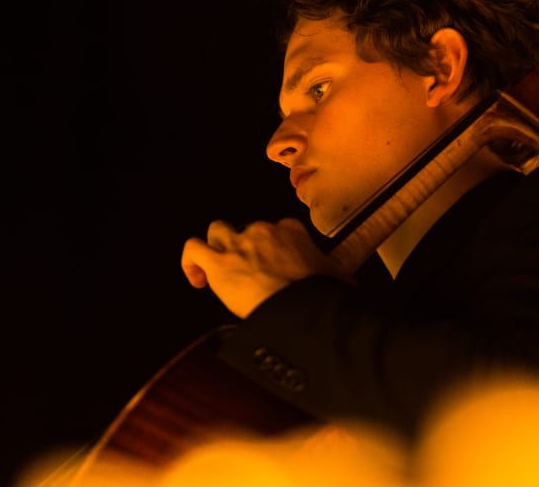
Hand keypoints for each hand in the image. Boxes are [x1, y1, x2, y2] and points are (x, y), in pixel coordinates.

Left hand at [180, 218, 338, 318]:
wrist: (303, 308)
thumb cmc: (323, 295)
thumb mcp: (338, 277)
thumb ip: (334, 274)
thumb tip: (348, 287)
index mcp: (292, 231)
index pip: (279, 229)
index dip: (275, 248)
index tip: (277, 267)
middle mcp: (264, 230)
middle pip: (247, 231)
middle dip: (246, 250)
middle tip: (252, 276)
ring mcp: (239, 243)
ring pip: (217, 232)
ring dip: (217, 248)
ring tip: (220, 271)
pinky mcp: (218, 262)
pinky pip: (193, 249)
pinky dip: (191, 262)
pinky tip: (198, 280)